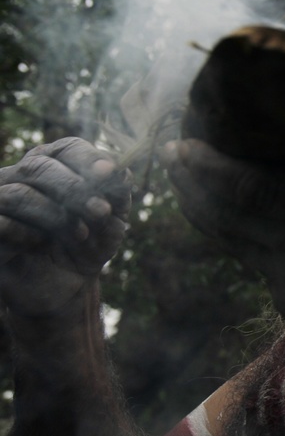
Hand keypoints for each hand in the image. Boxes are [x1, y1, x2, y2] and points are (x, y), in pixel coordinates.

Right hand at [0, 138, 130, 317]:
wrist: (66, 286)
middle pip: (39, 166)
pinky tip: (42, 245)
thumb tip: (121, 170)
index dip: (89, 159)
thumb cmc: (88, 245)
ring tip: (81, 235)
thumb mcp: (112, 221)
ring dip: (55, 214)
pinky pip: (1, 223)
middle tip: (101, 212)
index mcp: (56, 166)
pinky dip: (27, 233)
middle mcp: (22, 176)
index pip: (68, 148)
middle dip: (75, 188)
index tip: (109, 173)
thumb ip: (116, 195)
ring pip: (19, 193)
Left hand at [162, 76, 284, 369]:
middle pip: (225, 211)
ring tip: (185, 183)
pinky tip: (237, 221)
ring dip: (203, 210)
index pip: (248, 185)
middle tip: (172, 155)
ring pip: (230, 240)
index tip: (183, 143)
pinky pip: (253, 262)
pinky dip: (235, 236)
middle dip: (192, 183)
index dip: (208, 166)